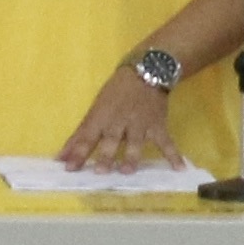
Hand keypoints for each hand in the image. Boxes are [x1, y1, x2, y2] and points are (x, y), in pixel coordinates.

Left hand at [60, 62, 187, 170]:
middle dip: (104, 155)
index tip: (67, 167)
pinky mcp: (158, 126)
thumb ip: (83, 132)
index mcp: (101, 117)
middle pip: (110, 140)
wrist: (145, 72)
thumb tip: (64, 154)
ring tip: (126, 171)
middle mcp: (119, 122)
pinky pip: (167, 142)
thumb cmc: (115, 92)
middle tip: (100, 171)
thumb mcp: (96, 108)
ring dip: (130, 157)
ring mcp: (140, 125)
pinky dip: (174, 155)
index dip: (76, 151)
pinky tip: (179, 168)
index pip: (86, 136)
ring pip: (135, 142)